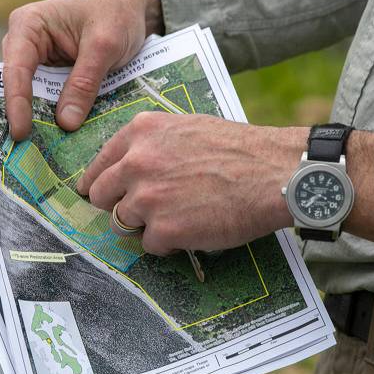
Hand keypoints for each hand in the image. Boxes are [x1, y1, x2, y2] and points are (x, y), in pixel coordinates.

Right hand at [2, 0, 163, 139]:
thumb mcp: (105, 46)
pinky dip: (53, 115)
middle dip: (22, 115)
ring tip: (38, 151)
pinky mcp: (51, 75)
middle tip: (24, 150)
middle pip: (17, 85)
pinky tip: (57, 139)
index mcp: (28, 24)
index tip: (21, 132)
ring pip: (32, 96)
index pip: (16, 68)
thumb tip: (65, 123)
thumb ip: (84, 83)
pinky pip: (47, 98)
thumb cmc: (117, 14)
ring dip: (38, 119)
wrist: (134, 7)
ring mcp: (37, 60)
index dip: (17, 102)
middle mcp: (24, 42)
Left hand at [76, 112, 303, 254]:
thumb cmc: (240, 150)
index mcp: (141, 132)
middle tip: (141, 212)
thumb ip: (154, 144)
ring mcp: (147, 198)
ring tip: (177, 217)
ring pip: (122, 223)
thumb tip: (132, 166)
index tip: (103, 194)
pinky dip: (169, 243)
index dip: (101, 183)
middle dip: (117, 206)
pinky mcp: (163, 229)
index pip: (99, 164)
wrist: (274, 173)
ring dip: (144, 225)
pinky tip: (193, 230)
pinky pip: (150, 245)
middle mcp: (136, 163)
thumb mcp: (187, 127)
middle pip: (100, 196)